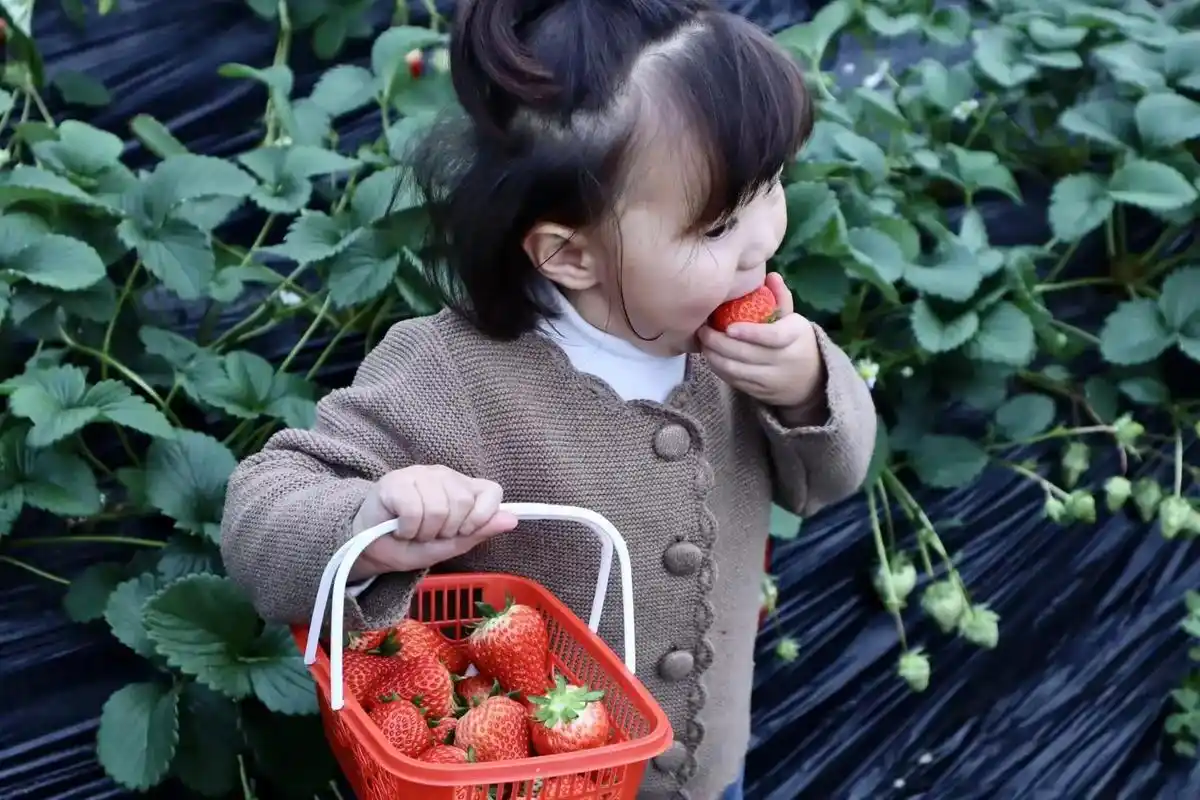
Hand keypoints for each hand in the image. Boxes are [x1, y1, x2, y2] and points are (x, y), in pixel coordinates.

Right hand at [347, 465, 517, 580]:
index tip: (464, 532)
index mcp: (463, 487)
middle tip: (429, 534)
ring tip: (413, 531)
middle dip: (446, 530)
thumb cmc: (411, 544)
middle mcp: (444, 475)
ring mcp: (419, 474)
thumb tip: (513, 519)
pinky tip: (399, 527)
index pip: (492, 491)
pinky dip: (407, 528)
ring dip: (424, 532)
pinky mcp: (395, 480)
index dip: (482, 516)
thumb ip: (479, 531)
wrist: (370, 549)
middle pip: (463, 504)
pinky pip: (414, 510)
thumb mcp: (450, 545)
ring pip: (439, 508)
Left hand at [697, 272, 824, 407]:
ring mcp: (770, 379)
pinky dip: (718, 367)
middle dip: (718, 342)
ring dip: (713, 356)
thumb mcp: (794, 319)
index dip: (750, 333)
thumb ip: (781, 297)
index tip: (729, 327)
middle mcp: (783, 361)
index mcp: (794, 337)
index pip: (772, 337)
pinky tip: (710, 355)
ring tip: (703, 341)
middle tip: (703, 329)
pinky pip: (733, 380)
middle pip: (745, 354)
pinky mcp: (758, 392)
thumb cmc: (796, 341)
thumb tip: (771, 275)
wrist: (810, 379)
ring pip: (735, 370)